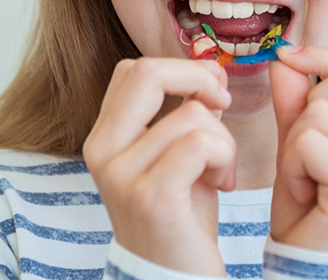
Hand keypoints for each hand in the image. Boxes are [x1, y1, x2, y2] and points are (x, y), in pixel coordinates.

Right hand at [82, 57, 234, 275]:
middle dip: (198, 79)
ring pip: (192, 114)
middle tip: (223, 105)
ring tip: (222, 173)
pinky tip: (223, 184)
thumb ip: (185, 114)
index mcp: (104, 137)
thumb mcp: (176, 159)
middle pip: (146, 72)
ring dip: (225, 141)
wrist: (172, 279)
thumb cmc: (181, 220)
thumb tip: (209, 71)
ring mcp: (121, 174)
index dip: (180, 69)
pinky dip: (225, 158)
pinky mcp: (150, 196)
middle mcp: (102, 151)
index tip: (210, 94)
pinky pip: (201, 142)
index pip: (133, 70)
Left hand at [268, 46, 327, 250]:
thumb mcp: (298, 146)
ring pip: (320, 114)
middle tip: (304, 154)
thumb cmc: (310, 210)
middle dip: (310, 107)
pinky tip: (303, 191)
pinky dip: (292, 165)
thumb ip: (295, 102)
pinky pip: (310, 143)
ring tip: (305, 178)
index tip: (290, 59)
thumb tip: (284, 57)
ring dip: (294, 145)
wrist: (312, 267)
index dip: (325, 59)